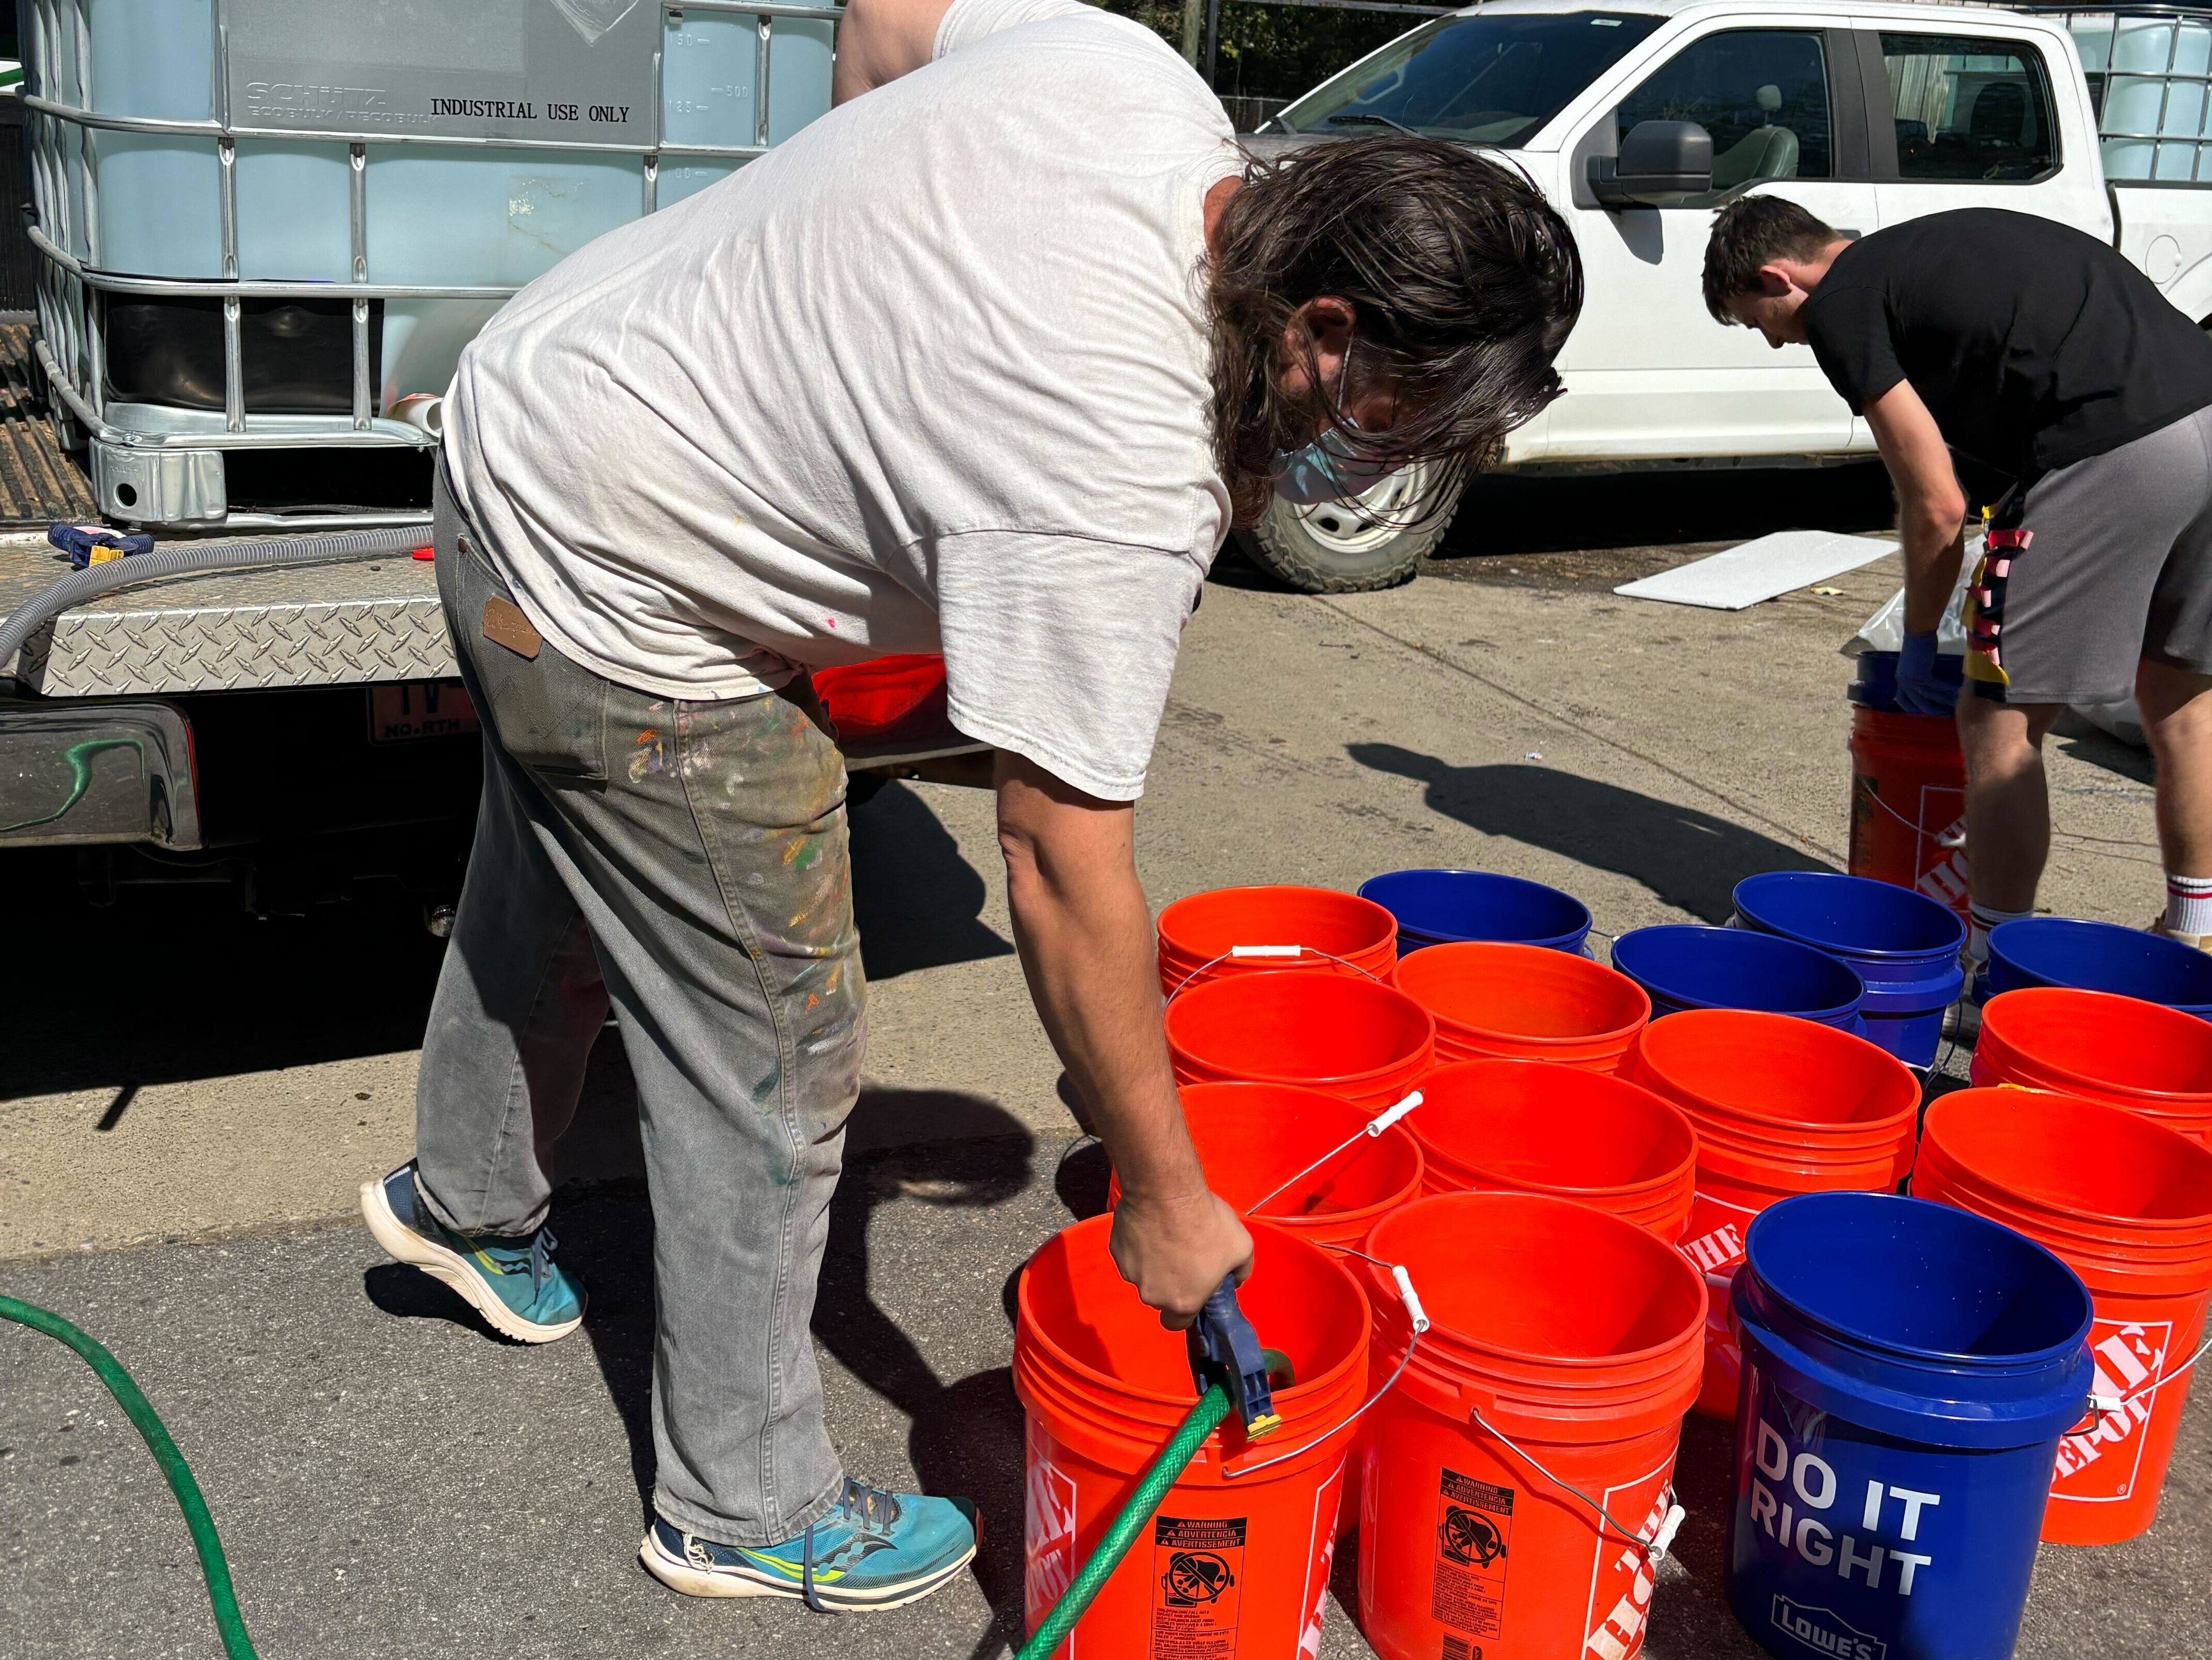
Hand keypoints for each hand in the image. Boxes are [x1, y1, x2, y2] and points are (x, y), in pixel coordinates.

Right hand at [1108, 1188, 1254, 1331]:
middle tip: (1183, 1255)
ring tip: (1166, 1235)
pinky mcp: (1117, 1252)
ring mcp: (1131, 1274)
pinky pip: (1130, 1255)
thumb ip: (1241, 1271)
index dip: (1186, 1310)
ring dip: (1154, 1263)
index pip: (1177, 1323)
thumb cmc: (1207, 1224)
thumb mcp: (1242, 1247)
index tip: (1194, 1290)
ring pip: (1144, 1275)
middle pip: (1160, 1297)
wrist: (1166, 1192)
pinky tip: (1149, 1226)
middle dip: (1170, 1282)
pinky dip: (1139, 1245)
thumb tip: (1235, 1279)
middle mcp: (1153, 1295)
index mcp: (1183, 1302)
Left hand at [1896, 630, 1957, 717]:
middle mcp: (1902, 682)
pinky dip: (1947, 691)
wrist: (1918, 632)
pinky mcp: (1921, 675)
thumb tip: (1926, 684)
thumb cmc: (1918, 645)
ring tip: (1955, 705)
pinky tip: (1957, 692)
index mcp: (1899, 679)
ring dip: (1943, 701)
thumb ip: (1917, 675)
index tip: (1926, 712)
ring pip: (1929, 697)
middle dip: (1932, 710)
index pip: (1903, 700)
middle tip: (1945, 714)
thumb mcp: (1914, 665)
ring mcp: (1911, 679)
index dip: (1914, 709)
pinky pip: (1936, 687)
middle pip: (1916, 704)